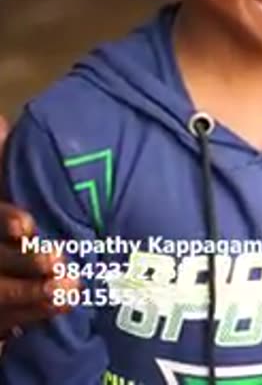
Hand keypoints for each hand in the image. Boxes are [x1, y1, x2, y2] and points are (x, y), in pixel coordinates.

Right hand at [0, 115, 73, 338]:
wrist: (21, 249)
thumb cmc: (14, 214)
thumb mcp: (9, 181)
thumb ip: (6, 160)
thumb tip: (1, 124)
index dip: (3, 219)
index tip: (28, 226)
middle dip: (23, 266)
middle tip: (61, 266)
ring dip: (30, 297)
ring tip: (68, 292)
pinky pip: (3, 324)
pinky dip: (25, 321)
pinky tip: (52, 316)